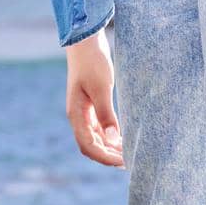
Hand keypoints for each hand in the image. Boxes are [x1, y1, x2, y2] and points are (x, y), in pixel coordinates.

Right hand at [65, 29, 122, 167]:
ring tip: (129, 152)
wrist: (86, 42)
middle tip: (129, 161)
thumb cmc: (92, 63)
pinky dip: (110, 137)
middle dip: (108, 156)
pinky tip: (123, 138)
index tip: (123, 162)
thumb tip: (113, 139)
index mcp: (76, 114)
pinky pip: (99, 128)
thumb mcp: (101, 88)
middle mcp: (78, 116)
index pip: (88, 146)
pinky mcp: (91, 106)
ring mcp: (84, 112)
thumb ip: (107, 114)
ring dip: (110, 148)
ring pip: (95, 138)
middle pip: (91, 146)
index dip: (104, 157)